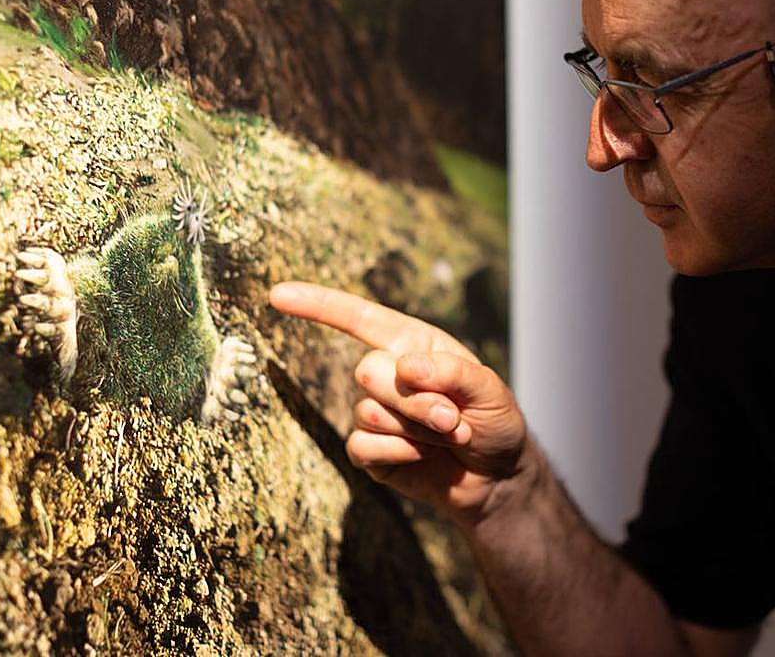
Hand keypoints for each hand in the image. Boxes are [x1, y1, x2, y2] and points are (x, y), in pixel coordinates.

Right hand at [269, 281, 527, 525]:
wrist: (497, 478)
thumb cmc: (497, 422)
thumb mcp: (490, 390)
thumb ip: (451, 373)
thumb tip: (404, 367)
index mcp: (413, 344)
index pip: (359, 318)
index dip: (317, 305)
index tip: (277, 295)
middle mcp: (389, 373)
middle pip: (368, 371)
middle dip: (415, 400)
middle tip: (452, 417)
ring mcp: (376, 412)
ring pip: (369, 412)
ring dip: (415, 430)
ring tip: (448, 436)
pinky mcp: (370, 451)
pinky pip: (363, 447)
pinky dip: (400, 455)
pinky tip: (423, 457)